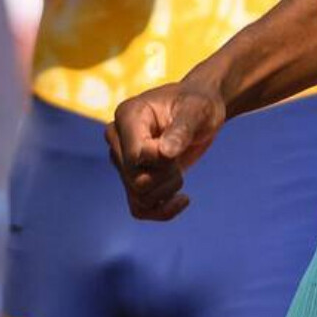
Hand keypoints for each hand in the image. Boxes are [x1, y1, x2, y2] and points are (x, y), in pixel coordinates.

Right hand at [106, 80, 225, 219]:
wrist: (200, 112)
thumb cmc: (199, 104)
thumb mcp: (197, 110)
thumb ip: (182, 129)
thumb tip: (165, 153)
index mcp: (127, 116)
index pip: (136, 156)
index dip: (163, 161)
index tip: (180, 144)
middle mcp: (117, 139)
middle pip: (136, 180)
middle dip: (167, 176)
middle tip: (180, 158)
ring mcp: (122, 161)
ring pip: (138, 198)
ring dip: (167, 191)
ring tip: (180, 171)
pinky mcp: (133, 177)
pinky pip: (139, 208)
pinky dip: (162, 211)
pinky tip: (183, 199)